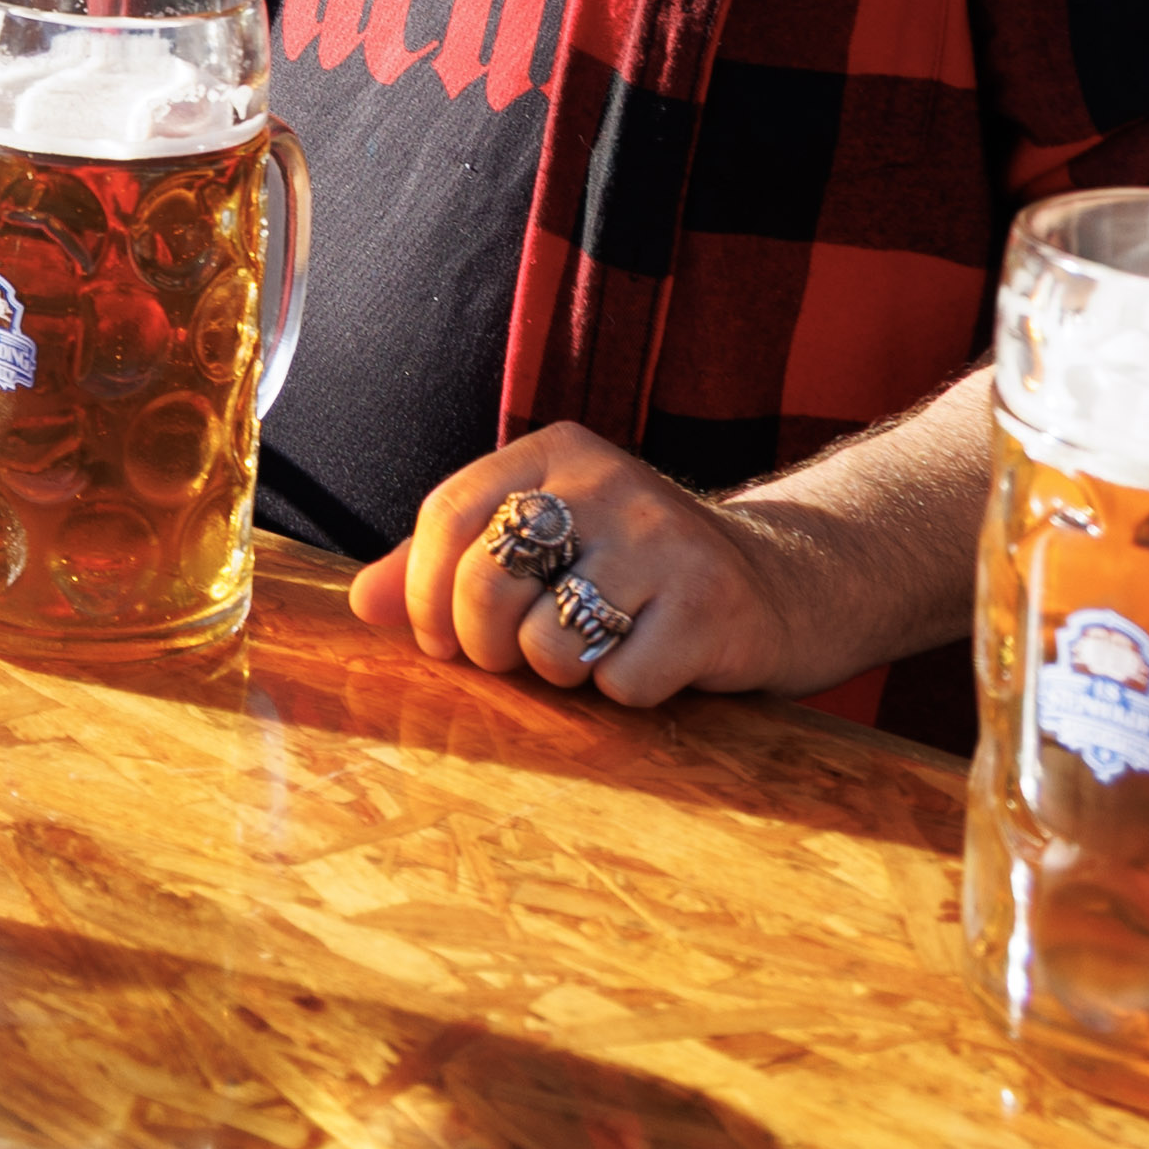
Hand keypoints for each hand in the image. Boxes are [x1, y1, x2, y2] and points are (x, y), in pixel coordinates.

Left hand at [354, 425, 826, 706]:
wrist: (786, 581)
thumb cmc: (637, 570)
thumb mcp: (548, 543)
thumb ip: (448, 564)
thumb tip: (362, 604)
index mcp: (556, 453)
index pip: (446, 513)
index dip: (424, 592)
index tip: (439, 638)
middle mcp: (608, 482)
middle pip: (484, 581)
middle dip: (486, 646)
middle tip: (519, 657)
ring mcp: (663, 541)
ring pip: (548, 642)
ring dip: (559, 675)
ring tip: (593, 654)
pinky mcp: (710, 605)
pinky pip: (620, 683)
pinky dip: (623, 695)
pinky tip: (652, 665)